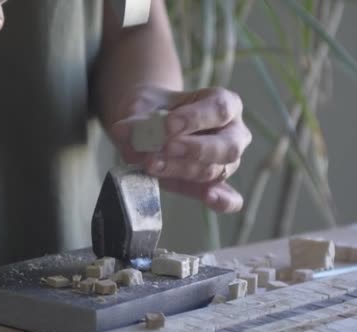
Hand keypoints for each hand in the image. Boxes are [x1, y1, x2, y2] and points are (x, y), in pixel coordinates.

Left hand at [110, 86, 251, 212]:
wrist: (149, 126)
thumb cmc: (156, 111)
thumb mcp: (144, 107)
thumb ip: (137, 119)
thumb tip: (122, 131)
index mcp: (225, 105)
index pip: (220, 109)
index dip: (195, 118)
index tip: (168, 125)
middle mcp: (234, 134)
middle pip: (227, 146)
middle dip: (195, 149)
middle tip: (166, 148)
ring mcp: (226, 162)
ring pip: (214, 171)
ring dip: (182, 170)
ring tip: (152, 165)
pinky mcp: (213, 186)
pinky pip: (228, 199)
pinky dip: (221, 201)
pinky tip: (209, 198)